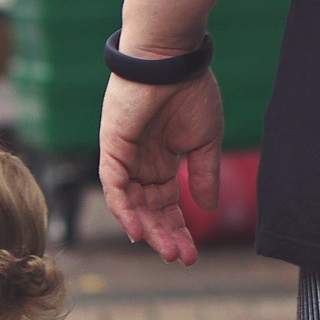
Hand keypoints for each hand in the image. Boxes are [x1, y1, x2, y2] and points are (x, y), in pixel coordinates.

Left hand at [98, 68, 223, 265]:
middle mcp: (140, 166)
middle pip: (149, 211)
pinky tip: (137, 231)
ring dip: (147, 230)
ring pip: (131, 205)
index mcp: (161, 164)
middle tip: (180, 259)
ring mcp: (124, 159)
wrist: (172, 61)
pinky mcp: (111, 149)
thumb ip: (203, 176)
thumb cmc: (189, 91)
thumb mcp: (203, 141)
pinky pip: (114, 187)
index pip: (166, 206)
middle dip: (164, 236)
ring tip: (165, 250)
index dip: (179, 230)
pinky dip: (124, 209)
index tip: (192, 254)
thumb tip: (208, 209)